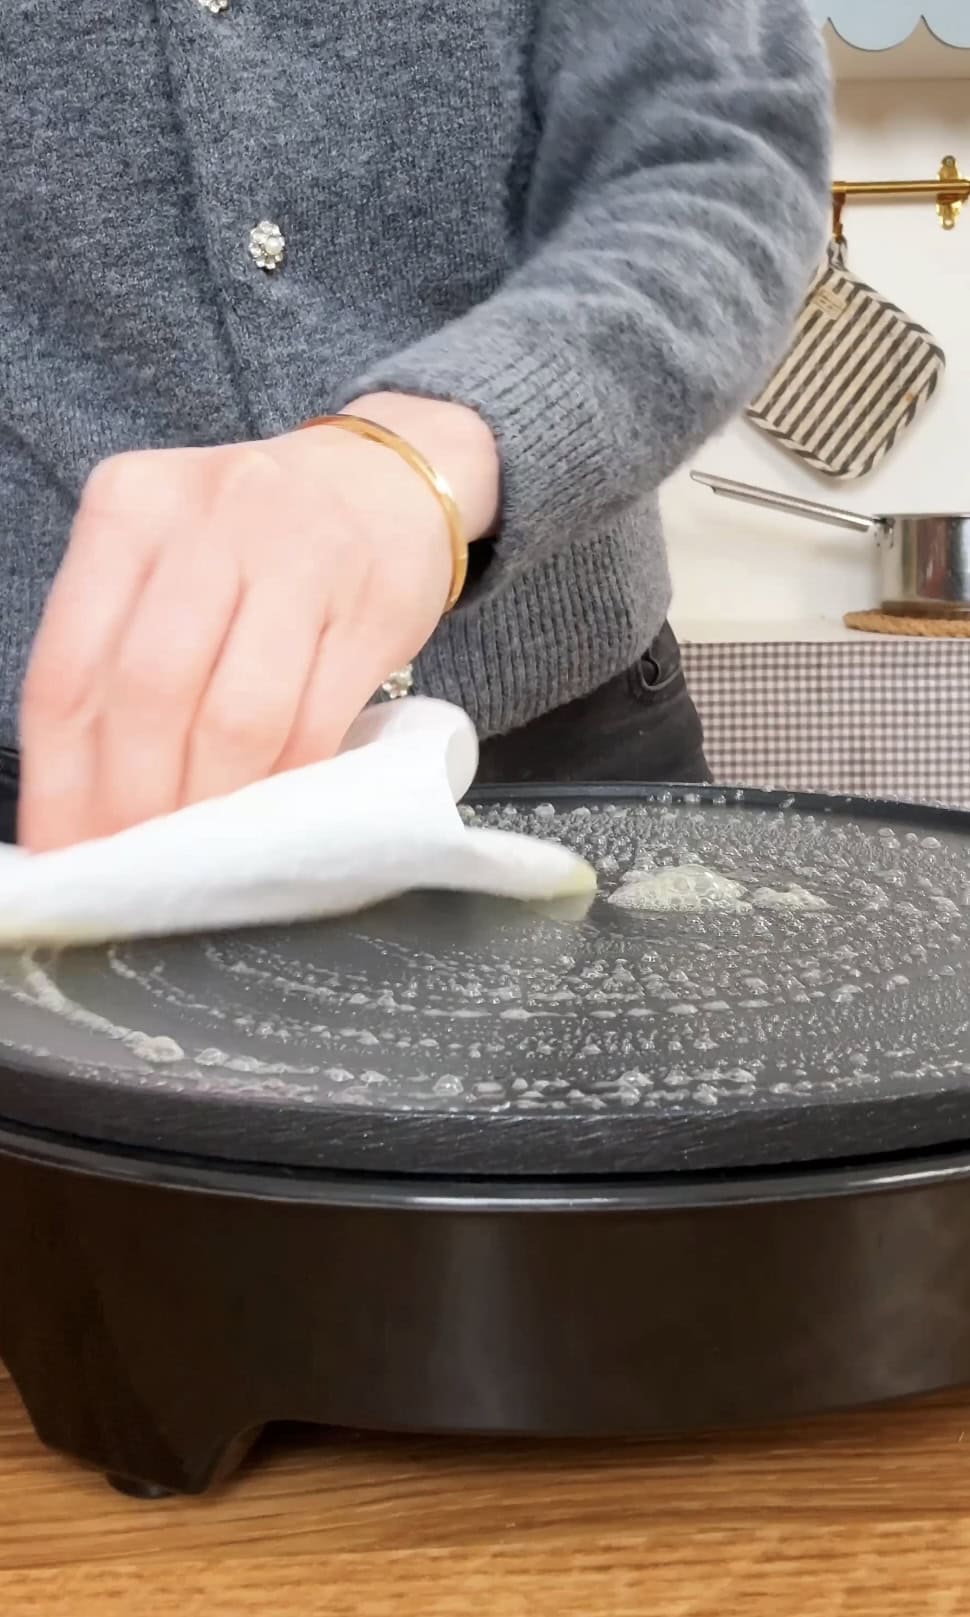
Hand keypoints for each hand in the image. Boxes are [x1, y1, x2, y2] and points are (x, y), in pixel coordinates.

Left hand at [20, 395, 498, 850]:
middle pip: (149, 693)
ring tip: (198, 851)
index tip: (65, 851)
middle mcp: (208, 519)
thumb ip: (117, 652)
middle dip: (135, 800)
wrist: (387, 482)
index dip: (60, 779)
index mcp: (129, 507)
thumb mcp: (166, 557)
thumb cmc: (254, 542)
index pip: (68, 666)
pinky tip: (266, 814)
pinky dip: (285, 784)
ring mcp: (297, 557)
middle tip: (137, 863)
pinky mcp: (369, 608)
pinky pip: (315, 723)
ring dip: (212, 803)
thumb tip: (81, 799)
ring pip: (236, 716)